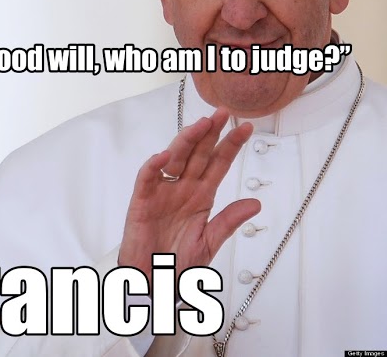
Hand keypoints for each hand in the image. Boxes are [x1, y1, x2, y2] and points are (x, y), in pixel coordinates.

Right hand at [118, 108, 260, 278]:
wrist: (152, 283)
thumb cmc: (176, 264)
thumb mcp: (208, 243)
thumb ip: (228, 222)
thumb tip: (254, 203)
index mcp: (200, 196)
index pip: (218, 165)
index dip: (230, 146)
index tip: (246, 128)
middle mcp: (182, 189)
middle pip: (198, 155)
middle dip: (210, 133)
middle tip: (223, 113)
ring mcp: (161, 193)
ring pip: (174, 159)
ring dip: (186, 141)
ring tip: (201, 126)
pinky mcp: (141, 202)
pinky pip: (147, 179)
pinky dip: (154, 166)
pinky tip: (165, 155)